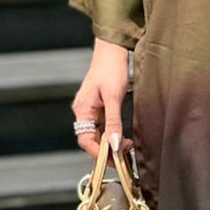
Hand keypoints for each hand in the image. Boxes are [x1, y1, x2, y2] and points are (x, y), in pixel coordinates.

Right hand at [72, 37, 129, 158]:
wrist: (113, 50)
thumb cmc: (111, 68)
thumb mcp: (114, 97)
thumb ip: (113, 121)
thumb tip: (114, 144)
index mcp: (82, 109)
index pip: (85, 140)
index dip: (98, 153)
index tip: (114, 159)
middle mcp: (83, 111)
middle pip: (91, 140)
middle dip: (106, 151)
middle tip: (124, 157)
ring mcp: (91, 109)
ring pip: (97, 134)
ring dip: (110, 143)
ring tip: (127, 148)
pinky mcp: (99, 106)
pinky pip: (102, 126)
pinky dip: (112, 134)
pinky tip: (123, 137)